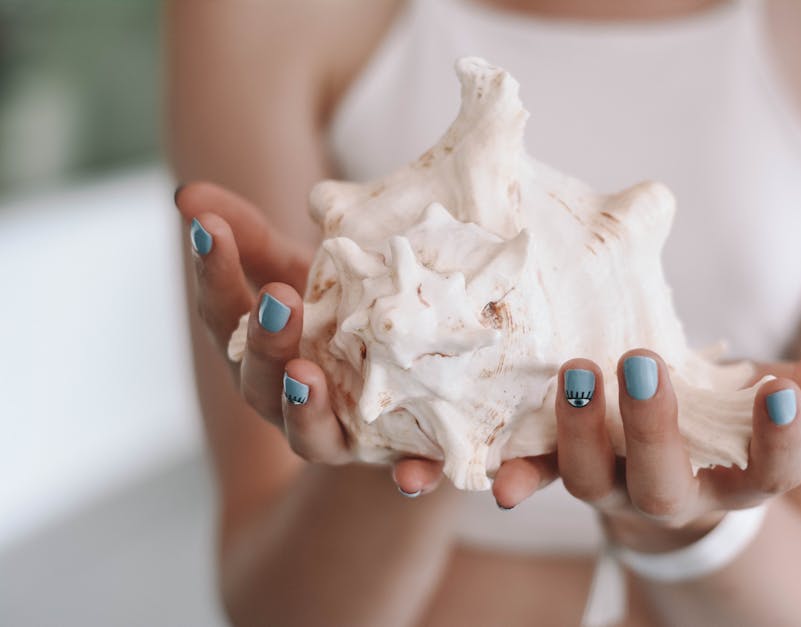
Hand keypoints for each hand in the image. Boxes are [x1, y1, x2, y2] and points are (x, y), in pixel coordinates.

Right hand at [175, 182, 445, 486]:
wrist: (404, 369)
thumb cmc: (338, 310)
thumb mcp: (300, 269)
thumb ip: (251, 236)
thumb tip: (188, 195)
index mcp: (257, 350)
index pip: (223, 313)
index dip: (213, 274)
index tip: (208, 228)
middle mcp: (285, 398)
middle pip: (259, 382)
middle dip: (263, 343)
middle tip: (278, 300)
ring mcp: (336, 433)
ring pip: (310, 436)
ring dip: (305, 409)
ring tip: (306, 375)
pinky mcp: (392, 456)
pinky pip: (398, 472)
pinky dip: (406, 476)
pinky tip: (412, 477)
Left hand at [490, 348, 800, 551]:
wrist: (666, 466)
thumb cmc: (723, 426)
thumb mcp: (771, 406)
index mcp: (733, 480)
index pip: (769, 476)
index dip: (779, 443)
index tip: (781, 394)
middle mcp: (670, 494)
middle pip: (666, 484)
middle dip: (654, 430)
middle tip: (644, 362)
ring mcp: (612, 485)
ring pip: (592, 481)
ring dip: (579, 433)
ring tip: (577, 371)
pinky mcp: (565, 468)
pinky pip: (536, 478)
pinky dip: (516, 475)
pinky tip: (497, 481)